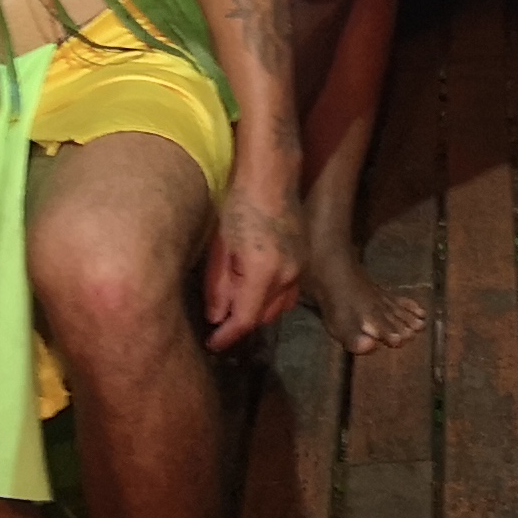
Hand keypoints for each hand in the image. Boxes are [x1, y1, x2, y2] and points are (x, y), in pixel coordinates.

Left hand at [203, 173, 304, 349]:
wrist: (272, 174)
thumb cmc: (239, 204)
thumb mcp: (220, 247)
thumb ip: (218, 286)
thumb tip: (216, 317)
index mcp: (264, 272)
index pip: (246, 319)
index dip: (227, 336)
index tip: (211, 343)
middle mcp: (289, 275)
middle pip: (264, 316)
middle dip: (241, 322)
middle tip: (218, 320)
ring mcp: (301, 266)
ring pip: (279, 306)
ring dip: (258, 310)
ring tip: (234, 302)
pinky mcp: (305, 258)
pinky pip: (288, 290)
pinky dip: (271, 296)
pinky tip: (253, 285)